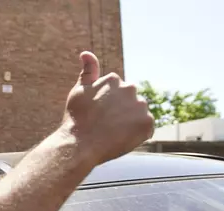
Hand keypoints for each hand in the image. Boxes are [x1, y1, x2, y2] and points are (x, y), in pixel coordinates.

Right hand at [63, 51, 153, 165]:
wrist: (80, 144)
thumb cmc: (76, 118)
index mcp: (114, 79)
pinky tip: (120, 138)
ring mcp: (140, 106)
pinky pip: (146, 129)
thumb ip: (88, 72)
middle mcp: (130, 88)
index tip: (97, 115)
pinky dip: (136, 134)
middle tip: (105, 124)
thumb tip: (86, 53)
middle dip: (121, 111)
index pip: (117, 92)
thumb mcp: (79, 91)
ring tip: (112, 132)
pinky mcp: (147, 123)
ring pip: (138, 114)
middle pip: (130, 101)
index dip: (106, 106)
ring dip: (130, 122)